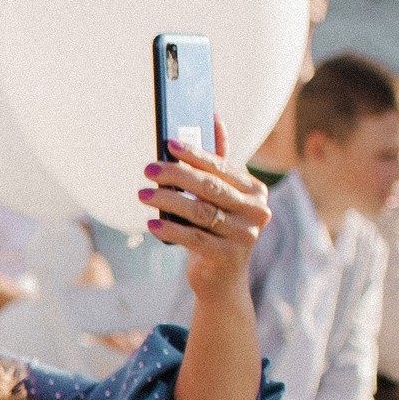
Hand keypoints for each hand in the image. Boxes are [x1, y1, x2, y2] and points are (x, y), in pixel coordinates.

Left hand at [141, 125, 270, 296]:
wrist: (222, 280)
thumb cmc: (217, 230)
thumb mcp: (220, 198)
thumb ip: (219, 163)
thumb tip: (214, 119)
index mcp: (255, 191)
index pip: (221, 167)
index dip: (194, 154)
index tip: (168, 144)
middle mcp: (256, 212)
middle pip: (209, 187)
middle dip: (176, 175)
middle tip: (148, 169)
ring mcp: (244, 236)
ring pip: (199, 212)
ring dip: (167, 201)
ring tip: (142, 194)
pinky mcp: (227, 257)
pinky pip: (193, 238)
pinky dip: (170, 229)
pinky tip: (152, 223)